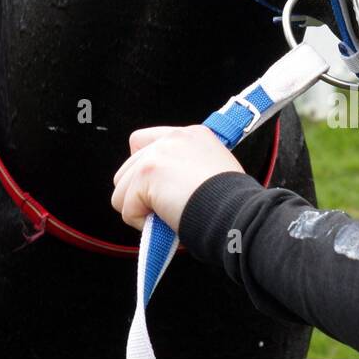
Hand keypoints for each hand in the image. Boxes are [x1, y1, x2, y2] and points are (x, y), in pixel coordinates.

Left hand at [110, 125, 244, 231]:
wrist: (237, 214)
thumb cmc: (233, 205)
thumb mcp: (215, 172)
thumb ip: (187, 169)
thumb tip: (165, 191)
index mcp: (191, 135)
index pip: (145, 142)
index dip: (145, 170)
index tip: (160, 190)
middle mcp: (171, 139)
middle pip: (128, 168)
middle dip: (140, 194)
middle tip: (166, 209)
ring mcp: (156, 154)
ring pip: (121, 189)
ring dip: (139, 210)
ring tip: (167, 217)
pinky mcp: (146, 175)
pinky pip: (126, 208)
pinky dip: (142, 224)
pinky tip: (167, 222)